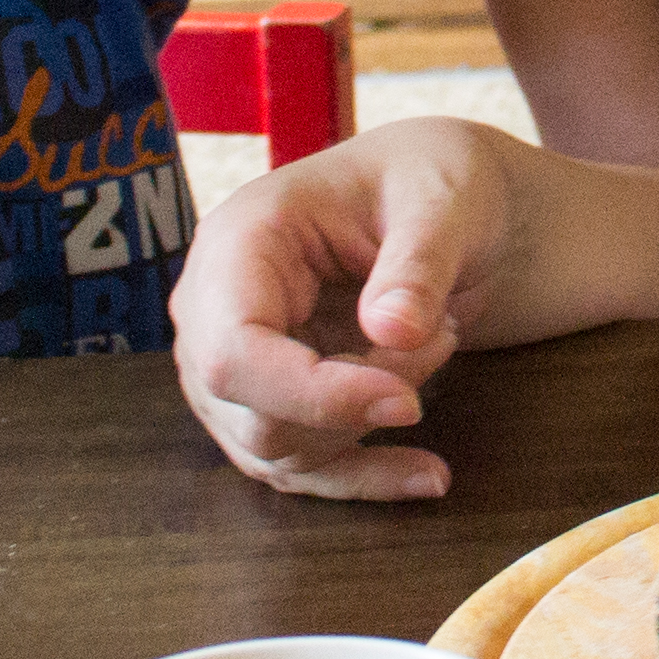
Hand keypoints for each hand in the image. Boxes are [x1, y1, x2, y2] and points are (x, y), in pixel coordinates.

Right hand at [171, 116, 523, 499]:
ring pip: (280, 449)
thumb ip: (418, 262)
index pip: (234, 352)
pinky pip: (304, 468)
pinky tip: (430, 475)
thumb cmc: (430, 180)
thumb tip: (391, 333)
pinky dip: (369, 478)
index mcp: (237, 242)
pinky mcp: (270, 403)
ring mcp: (235, 365)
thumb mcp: (442, 199)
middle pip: (253, 414)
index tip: (407, 401)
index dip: (313, 395)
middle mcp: (214, 310)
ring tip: (443, 342)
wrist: (441, 198)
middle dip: (358, 402)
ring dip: (372, 423)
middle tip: (443, 336)